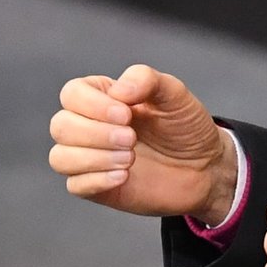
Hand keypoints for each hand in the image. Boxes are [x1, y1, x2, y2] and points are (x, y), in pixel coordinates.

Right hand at [48, 64, 236, 221]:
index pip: (71, 94)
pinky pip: (74, 185)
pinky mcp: (96, 187)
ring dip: (94, 158)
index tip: (127, 114)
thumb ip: (145, 79)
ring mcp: (89, 158)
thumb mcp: (174, 94)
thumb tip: (117, 90)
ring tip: (130, 159)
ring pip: (60, 158)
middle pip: (60, 126)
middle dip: (95, 134)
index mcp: (101, 97)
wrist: (205, 168)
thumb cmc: (186, 128)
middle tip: (131, 139)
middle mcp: (89, 126)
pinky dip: (97, 180)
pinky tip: (124, 176)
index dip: (93, 105)